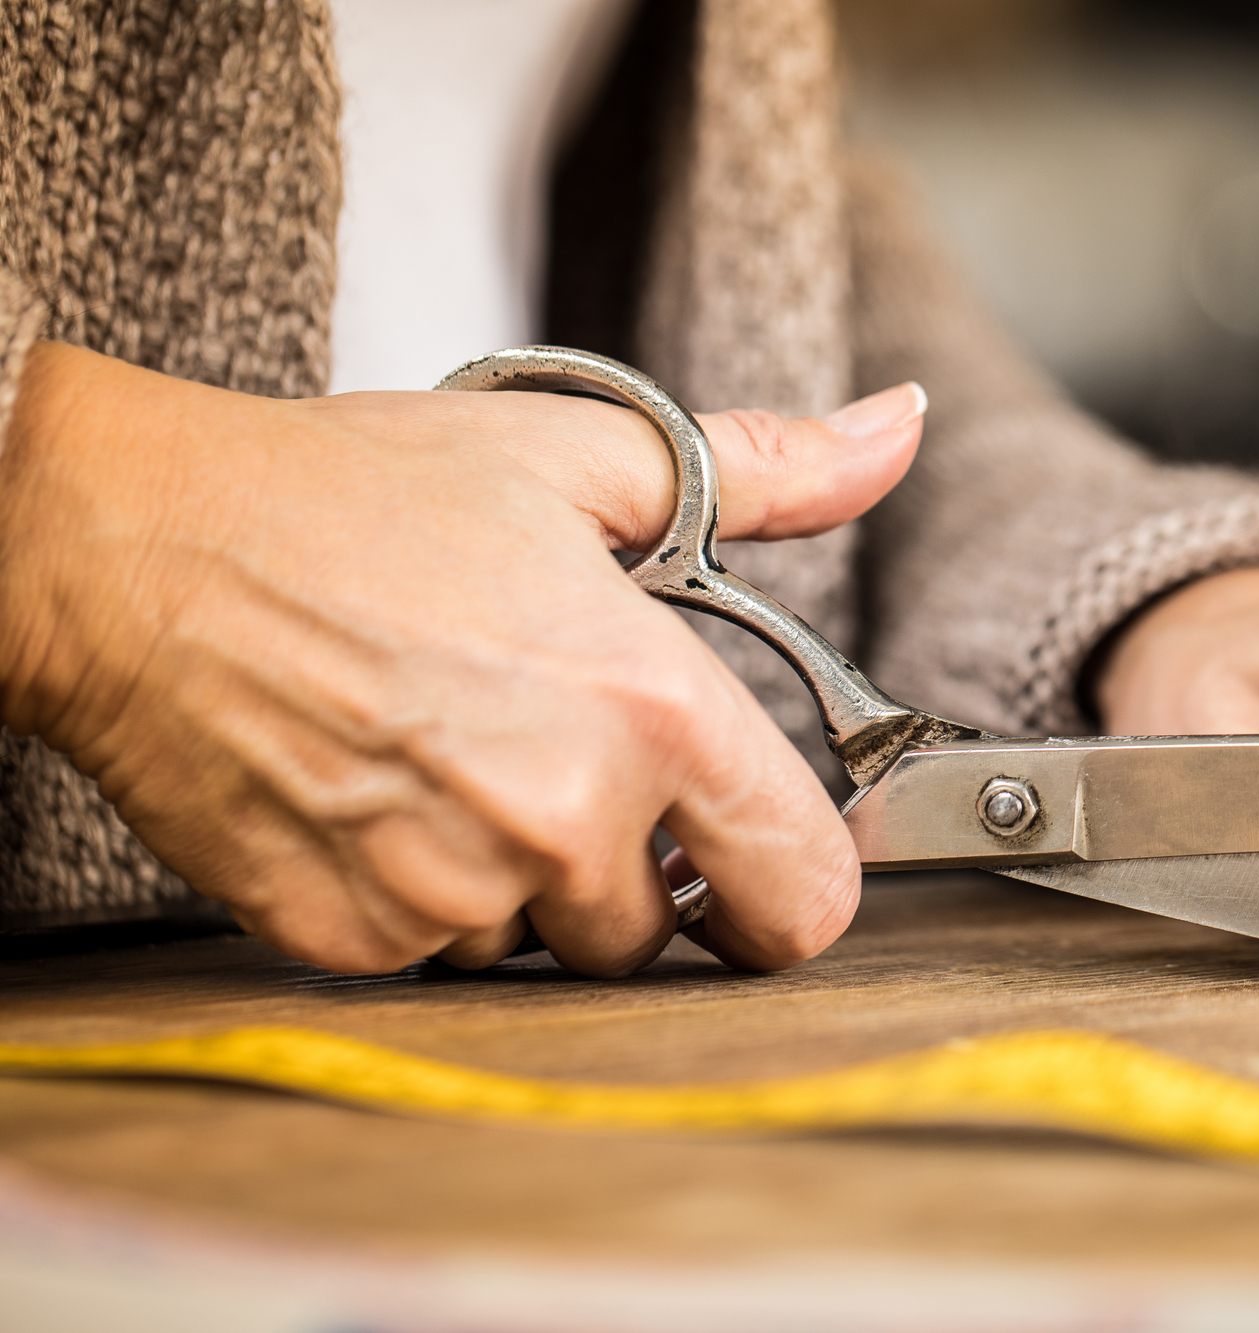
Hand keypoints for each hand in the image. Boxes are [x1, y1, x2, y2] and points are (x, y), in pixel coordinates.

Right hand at [0, 343, 926, 975]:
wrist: (130, 546)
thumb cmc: (354, 498)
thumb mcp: (584, 460)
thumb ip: (769, 473)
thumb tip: (893, 430)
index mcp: (653, 713)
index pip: (808, 894)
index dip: (798, 883)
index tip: (761, 857)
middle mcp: (564, 822)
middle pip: (665, 931)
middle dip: (639, 873)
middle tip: (564, 764)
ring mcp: (450, 893)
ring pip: (545, 947)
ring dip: (522, 882)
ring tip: (454, 754)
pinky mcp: (350, 939)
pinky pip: (436, 957)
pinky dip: (423, 896)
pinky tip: (381, 792)